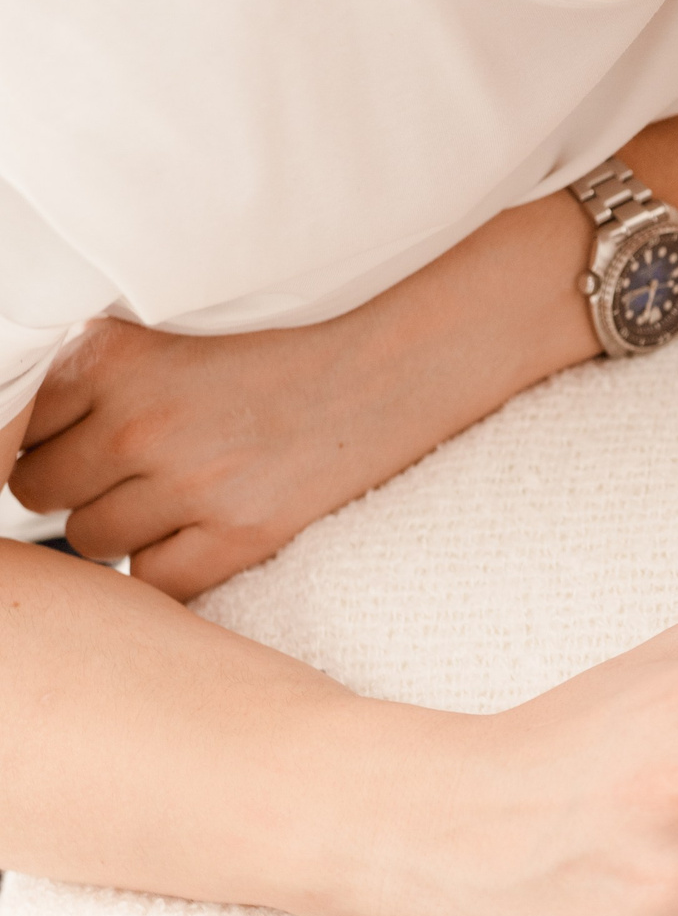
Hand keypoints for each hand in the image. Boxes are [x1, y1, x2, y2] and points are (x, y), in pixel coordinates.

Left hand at [10, 310, 544, 598]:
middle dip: (72, 486)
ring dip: (117, 526)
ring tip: (167, 499)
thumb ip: (101, 375)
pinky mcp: (241, 532)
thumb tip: (25, 442)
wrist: (401, 364)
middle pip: (40, 488)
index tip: (78, 439)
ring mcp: (191, 482)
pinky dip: (165, 567)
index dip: (44, 438)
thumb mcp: (180, 335)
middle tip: (123, 471)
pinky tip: (196, 536)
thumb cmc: (295, 344)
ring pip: (91, 538)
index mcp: (116, 358)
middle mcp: (142, 420)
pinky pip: (155, 581)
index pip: (19, 425)